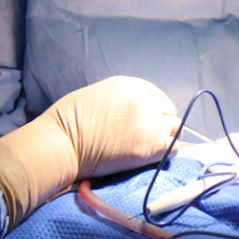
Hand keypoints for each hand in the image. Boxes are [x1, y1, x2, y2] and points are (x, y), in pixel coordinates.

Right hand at [0, 76, 180, 228]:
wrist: (64, 143)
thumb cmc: (70, 120)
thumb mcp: (99, 94)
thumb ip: (123, 98)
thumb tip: (134, 111)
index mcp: (130, 85)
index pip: (156, 94)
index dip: (155, 107)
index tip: (151, 117)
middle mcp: (144, 101)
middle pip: (167, 110)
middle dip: (161, 120)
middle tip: (149, 134)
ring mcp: (150, 123)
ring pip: (174, 127)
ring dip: (166, 135)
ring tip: (153, 145)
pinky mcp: (151, 147)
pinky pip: (173, 147)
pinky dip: (168, 151)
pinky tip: (155, 155)